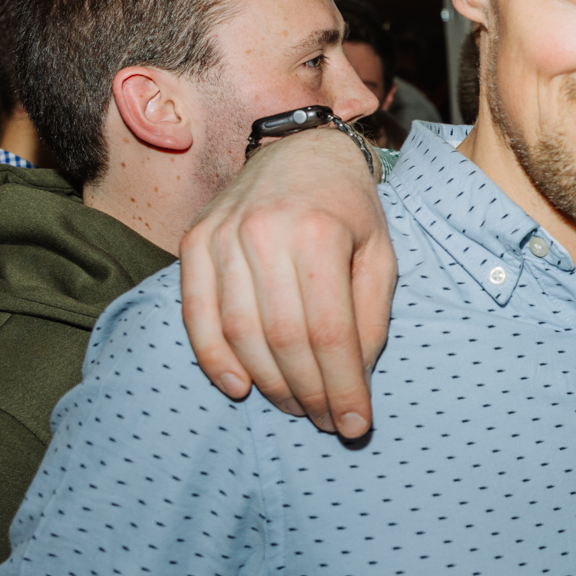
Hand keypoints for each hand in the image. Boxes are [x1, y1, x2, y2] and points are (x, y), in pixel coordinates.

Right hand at [179, 130, 397, 436]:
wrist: (302, 150)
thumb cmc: (349, 209)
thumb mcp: (381, 254)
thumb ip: (371, 317)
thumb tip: (354, 380)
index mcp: (321, 232)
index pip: (330, 332)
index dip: (342, 387)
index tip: (355, 425)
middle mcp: (266, 232)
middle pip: (283, 339)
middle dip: (308, 393)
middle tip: (325, 421)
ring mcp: (223, 236)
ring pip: (241, 333)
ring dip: (268, 384)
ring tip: (295, 407)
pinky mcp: (194, 242)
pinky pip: (197, 314)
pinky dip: (214, 359)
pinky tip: (240, 387)